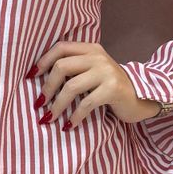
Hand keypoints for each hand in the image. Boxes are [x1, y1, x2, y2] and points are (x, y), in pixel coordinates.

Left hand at [32, 41, 161, 129]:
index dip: (43, 61)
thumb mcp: (94, 71)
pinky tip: (69, 125)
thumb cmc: (111, 87)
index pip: (60, 48)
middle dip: (47, 87)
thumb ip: (75, 68)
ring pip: (71, 87)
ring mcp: (106, 72)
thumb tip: (42, 80)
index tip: (31, 77)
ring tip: (49, 118)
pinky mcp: (113, 89)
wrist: (142, 97)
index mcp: (91, 49)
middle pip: (61, 67)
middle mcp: (98, 56)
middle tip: (40, 104)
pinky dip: (74, 116)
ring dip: (57, 105)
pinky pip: (86, 103)